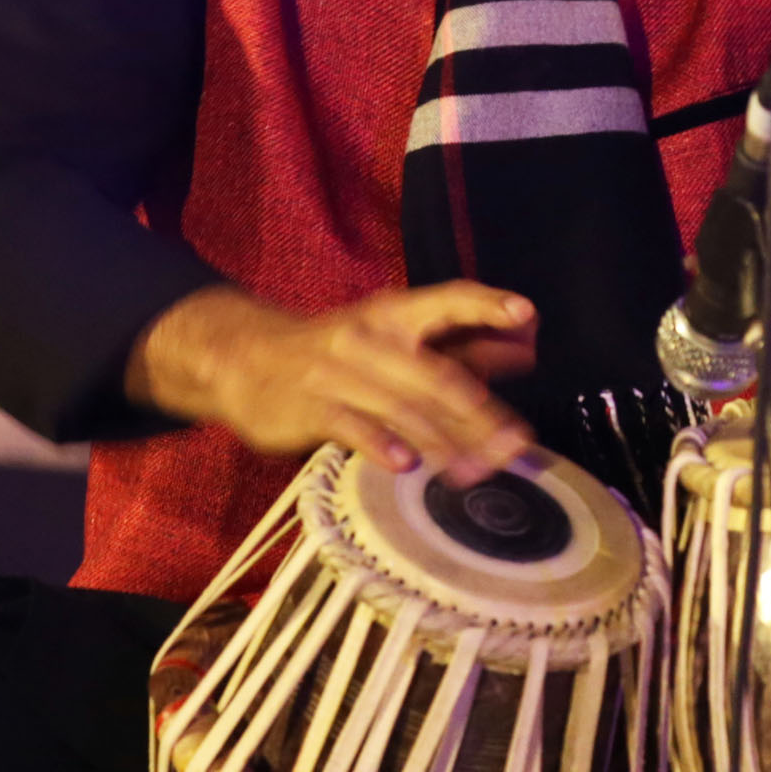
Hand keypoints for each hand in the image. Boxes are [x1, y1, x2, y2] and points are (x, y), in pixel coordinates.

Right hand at [127, 283, 538, 484]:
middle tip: (517, 443)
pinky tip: (406, 463)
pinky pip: (349, 425)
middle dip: (481, 411)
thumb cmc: (336, 354)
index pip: (447, 300)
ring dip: (443, 442)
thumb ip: (460, 348)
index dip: (485, 305)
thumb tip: (528, 350)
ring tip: (477, 471)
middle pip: (435, 373)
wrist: (242, 358)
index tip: (525, 314)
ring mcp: (337, 372)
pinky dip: (379, 443)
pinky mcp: (308, 406)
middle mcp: (369, 337)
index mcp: (394, 314)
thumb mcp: (394, 341)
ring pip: (400, 406)